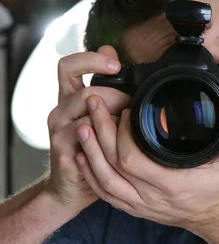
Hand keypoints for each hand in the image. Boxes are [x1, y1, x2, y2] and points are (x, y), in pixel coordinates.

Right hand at [44, 46, 129, 209]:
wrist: (73, 187)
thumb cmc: (95, 150)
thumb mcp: (103, 117)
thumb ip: (108, 90)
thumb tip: (115, 55)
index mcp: (70, 98)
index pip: (69, 66)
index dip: (91, 59)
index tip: (116, 65)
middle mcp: (61, 110)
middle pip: (87, 90)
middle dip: (117, 97)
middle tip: (134, 107)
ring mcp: (59, 130)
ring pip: (88, 111)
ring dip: (115, 116)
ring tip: (128, 127)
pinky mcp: (62, 149)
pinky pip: (86, 135)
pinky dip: (106, 135)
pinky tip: (118, 142)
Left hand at [75, 96, 218, 229]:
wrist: (216, 217)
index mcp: (174, 183)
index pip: (134, 158)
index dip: (122, 133)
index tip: (124, 110)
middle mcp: (153, 197)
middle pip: (113, 165)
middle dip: (99, 133)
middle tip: (94, 106)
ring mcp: (141, 205)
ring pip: (104, 181)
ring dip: (89, 153)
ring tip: (83, 127)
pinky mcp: (135, 209)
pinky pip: (105, 194)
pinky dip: (90, 175)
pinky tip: (81, 156)